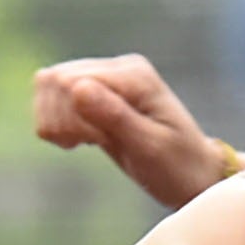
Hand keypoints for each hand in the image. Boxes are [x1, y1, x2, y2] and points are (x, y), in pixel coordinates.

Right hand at [32, 54, 227, 207]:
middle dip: (60, 119)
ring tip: (80, 143)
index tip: (95, 142)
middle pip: (54, 79)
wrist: (195, 175)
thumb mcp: (150, 147)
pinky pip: (54, 96)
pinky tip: (78, 141)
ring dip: (54, 120)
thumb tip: (76, 88)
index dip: (70, 117)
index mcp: (134, 76)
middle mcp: (118, 69)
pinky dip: (56, 122)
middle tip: (85, 144)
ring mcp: (106, 79)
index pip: (71, 81)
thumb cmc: (178, 167)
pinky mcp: (96, 95)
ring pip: (49, 84)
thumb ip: (115, 116)